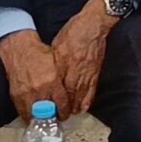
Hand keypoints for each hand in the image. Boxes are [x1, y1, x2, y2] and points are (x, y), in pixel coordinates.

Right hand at [0, 30, 69, 121]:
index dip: (65, 111)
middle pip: (49, 112)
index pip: (62, 103)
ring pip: (36, 115)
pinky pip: (23, 112)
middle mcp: (40, 89)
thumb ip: (60, 81)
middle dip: (54, 117)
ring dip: (40, 119)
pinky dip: (28, 116)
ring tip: (44, 120)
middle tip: (56, 119)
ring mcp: (27, 94)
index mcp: (52, 81)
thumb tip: (66, 94)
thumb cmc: (39, 53)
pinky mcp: (16, 95)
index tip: (65, 114)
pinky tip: (32, 117)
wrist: (19, 48)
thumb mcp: (56, 65)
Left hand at [50, 0, 117, 117]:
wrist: (93, 25)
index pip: (54, 89)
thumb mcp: (57, 45)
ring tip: (67, 114)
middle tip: (56, 116)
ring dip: (73, 107)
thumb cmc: (74, 32)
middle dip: (61, 108)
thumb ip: (52, 61)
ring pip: (79, 96)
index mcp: (61, 65)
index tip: (45, 109)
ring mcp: (85, 74)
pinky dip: (86, 101)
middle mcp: (73, 72)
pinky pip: (91, 91)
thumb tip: (48, 74)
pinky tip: (82, 108)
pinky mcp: (95, 73)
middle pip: (66, 96)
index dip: (50, 101)